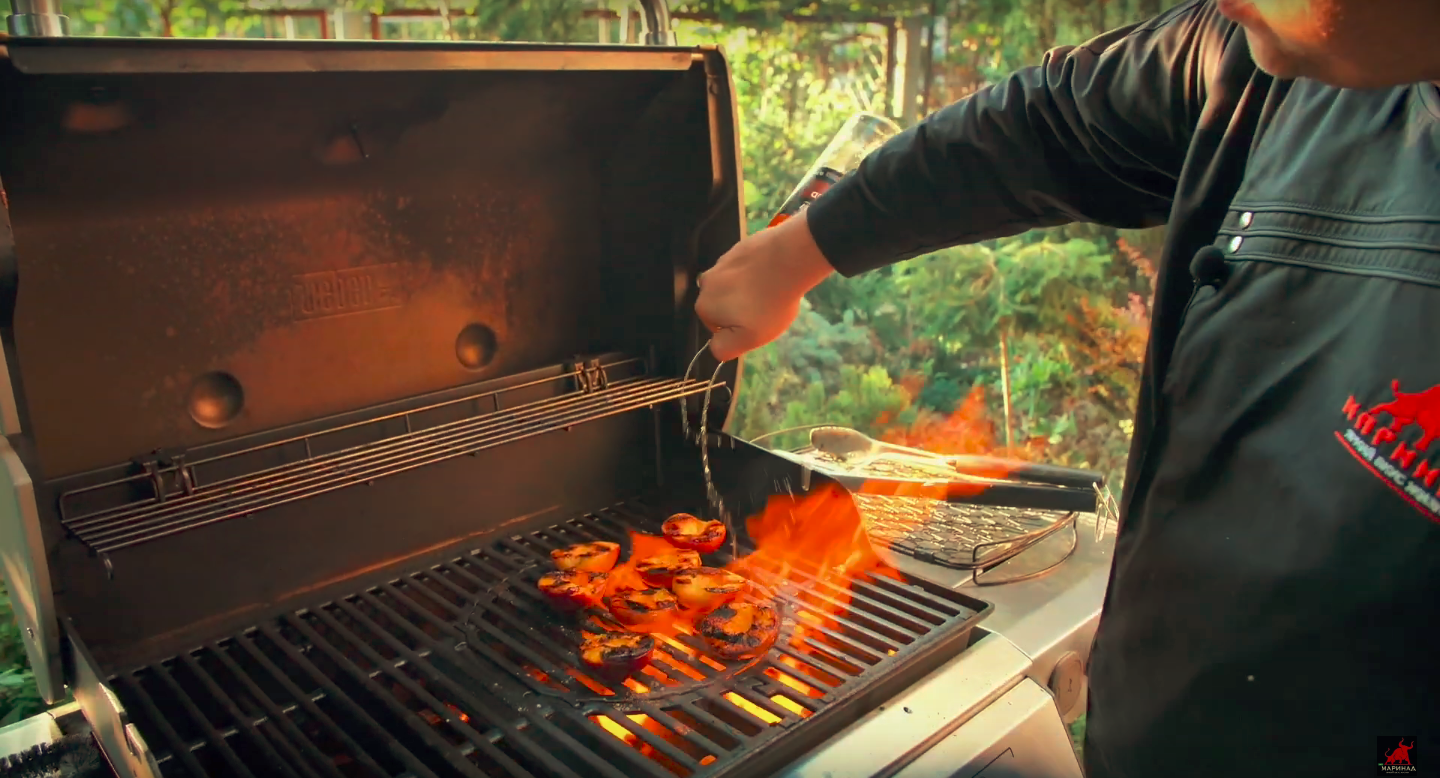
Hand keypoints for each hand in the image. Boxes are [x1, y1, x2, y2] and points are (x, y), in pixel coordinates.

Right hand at [695, 210, 836, 361]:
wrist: (790, 259)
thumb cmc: (769, 304)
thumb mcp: (749, 338)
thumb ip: (725, 348)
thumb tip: (714, 347)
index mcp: (704, 305)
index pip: (715, 327)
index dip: (736, 329)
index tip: (755, 323)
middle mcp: (706, 281)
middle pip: (722, 304)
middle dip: (739, 308)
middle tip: (764, 308)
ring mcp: (722, 261)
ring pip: (733, 285)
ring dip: (748, 289)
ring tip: (771, 291)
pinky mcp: (738, 247)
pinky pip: (744, 267)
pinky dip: (755, 273)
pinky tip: (772, 274)